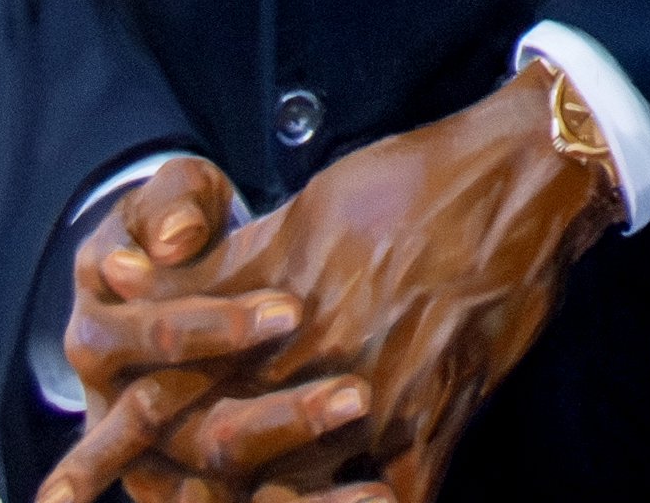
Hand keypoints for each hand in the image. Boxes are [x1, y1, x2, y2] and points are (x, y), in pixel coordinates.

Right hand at [44, 157, 381, 502]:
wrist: (177, 264)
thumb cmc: (182, 224)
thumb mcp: (172, 197)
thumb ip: (171, 205)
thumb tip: (175, 236)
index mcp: (102, 338)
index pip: (158, 341)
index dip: (218, 327)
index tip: (291, 308)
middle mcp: (121, 413)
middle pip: (199, 433)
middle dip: (280, 418)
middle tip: (355, 398)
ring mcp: (162, 459)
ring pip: (222, 496)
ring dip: (303, 500)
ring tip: (374, 497)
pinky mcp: (205, 482)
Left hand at [74, 69, 619, 502]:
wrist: (520, 179)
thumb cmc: (409, 184)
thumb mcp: (305, 210)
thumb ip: (219, 261)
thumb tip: (129, 275)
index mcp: (280, 302)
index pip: (183, 381)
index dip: (147, 413)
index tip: (134, 423)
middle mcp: (324, 354)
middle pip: (229, 442)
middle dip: (194, 465)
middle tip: (182, 476)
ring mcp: (384, 394)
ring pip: (297, 484)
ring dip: (269, 496)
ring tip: (253, 492)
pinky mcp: (439, 417)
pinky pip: (395, 499)